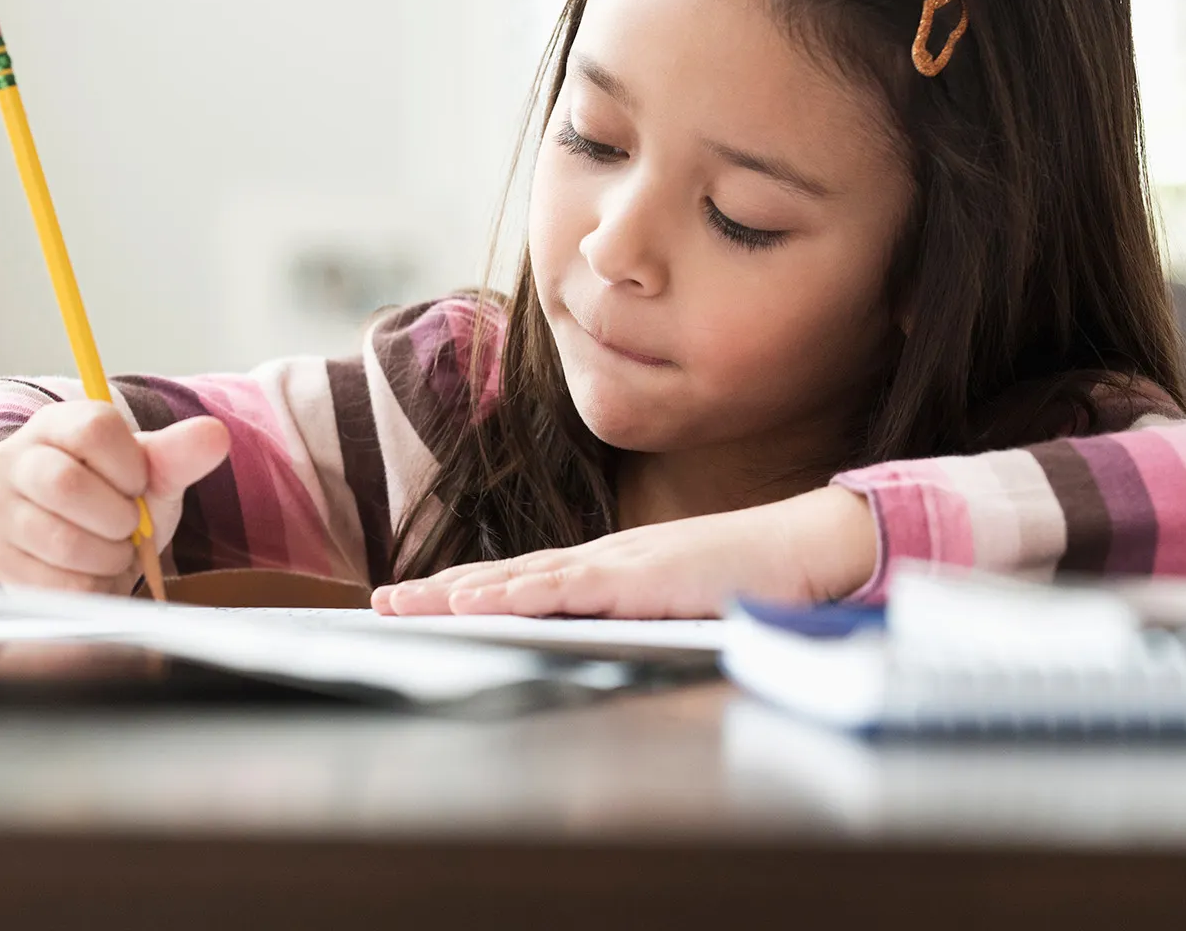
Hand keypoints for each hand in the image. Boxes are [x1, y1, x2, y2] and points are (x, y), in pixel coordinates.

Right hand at [0, 401, 230, 593]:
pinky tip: (92, 572)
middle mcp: (15, 463)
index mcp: (55, 426)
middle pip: (67, 484)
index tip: (138, 483)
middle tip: (128, 523)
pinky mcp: (3, 564)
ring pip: (63, 541)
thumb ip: (179, 454)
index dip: (130, 465)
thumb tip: (215, 433)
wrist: (91, 555)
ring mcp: (2, 515)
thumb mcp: (154, 475)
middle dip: (118, 516)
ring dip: (109, 555)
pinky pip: (58, 584)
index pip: (93, 429)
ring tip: (113, 548)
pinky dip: (93, 585)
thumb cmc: (118, 502)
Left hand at [371, 485, 877, 617]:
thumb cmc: (750, 576)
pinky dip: (518, 594)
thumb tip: (597, 638)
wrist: (806, 546)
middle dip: (438, 589)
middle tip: (379, 602)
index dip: (466, 587)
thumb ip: (636, 615)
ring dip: (459, 591)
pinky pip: (570, 589)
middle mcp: (603, 559)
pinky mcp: (643, 579)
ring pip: (523, 578)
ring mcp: (620, 565)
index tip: (416, 599)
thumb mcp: (677, 602)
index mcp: (609, 568)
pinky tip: (479, 602)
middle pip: (506, 574)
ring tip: (404, 603)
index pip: (523, 578)